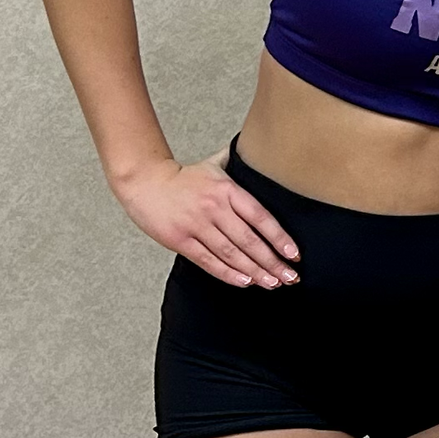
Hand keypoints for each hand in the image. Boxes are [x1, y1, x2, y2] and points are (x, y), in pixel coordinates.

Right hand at [116, 154, 299, 287]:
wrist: (145, 182)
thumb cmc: (184, 177)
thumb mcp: (215, 165)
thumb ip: (239, 165)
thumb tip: (264, 154)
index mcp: (227, 189)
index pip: (260, 217)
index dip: (279, 237)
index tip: (294, 254)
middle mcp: (214, 208)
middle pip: (249, 240)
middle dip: (272, 262)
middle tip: (290, 277)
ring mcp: (197, 225)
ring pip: (231, 254)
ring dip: (255, 272)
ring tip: (272, 283)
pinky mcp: (180, 240)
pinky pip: (208, 261)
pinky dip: (228, 274)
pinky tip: (245, 282)